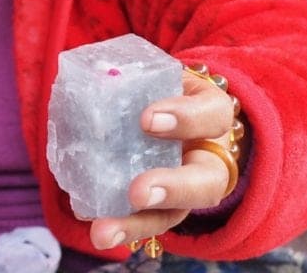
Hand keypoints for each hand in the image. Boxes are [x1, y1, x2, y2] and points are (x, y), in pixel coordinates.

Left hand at [88, 68, 238, 250]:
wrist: (171, 107)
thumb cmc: (164, 88)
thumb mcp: (162, 74)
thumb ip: (137, 76)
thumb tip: (94, 73)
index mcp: (212, 116)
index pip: (212, 115)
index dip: (184, 118)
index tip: (146, 118)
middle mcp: (208, 158)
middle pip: (205, 183)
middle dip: (172, 189)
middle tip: (138, 192)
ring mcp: (187, 188)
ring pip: (174, 215)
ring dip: (138, 224)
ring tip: (103, 231)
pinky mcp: (165, 207)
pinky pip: (149, 223)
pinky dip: (124, 227)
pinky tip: (97, 228)